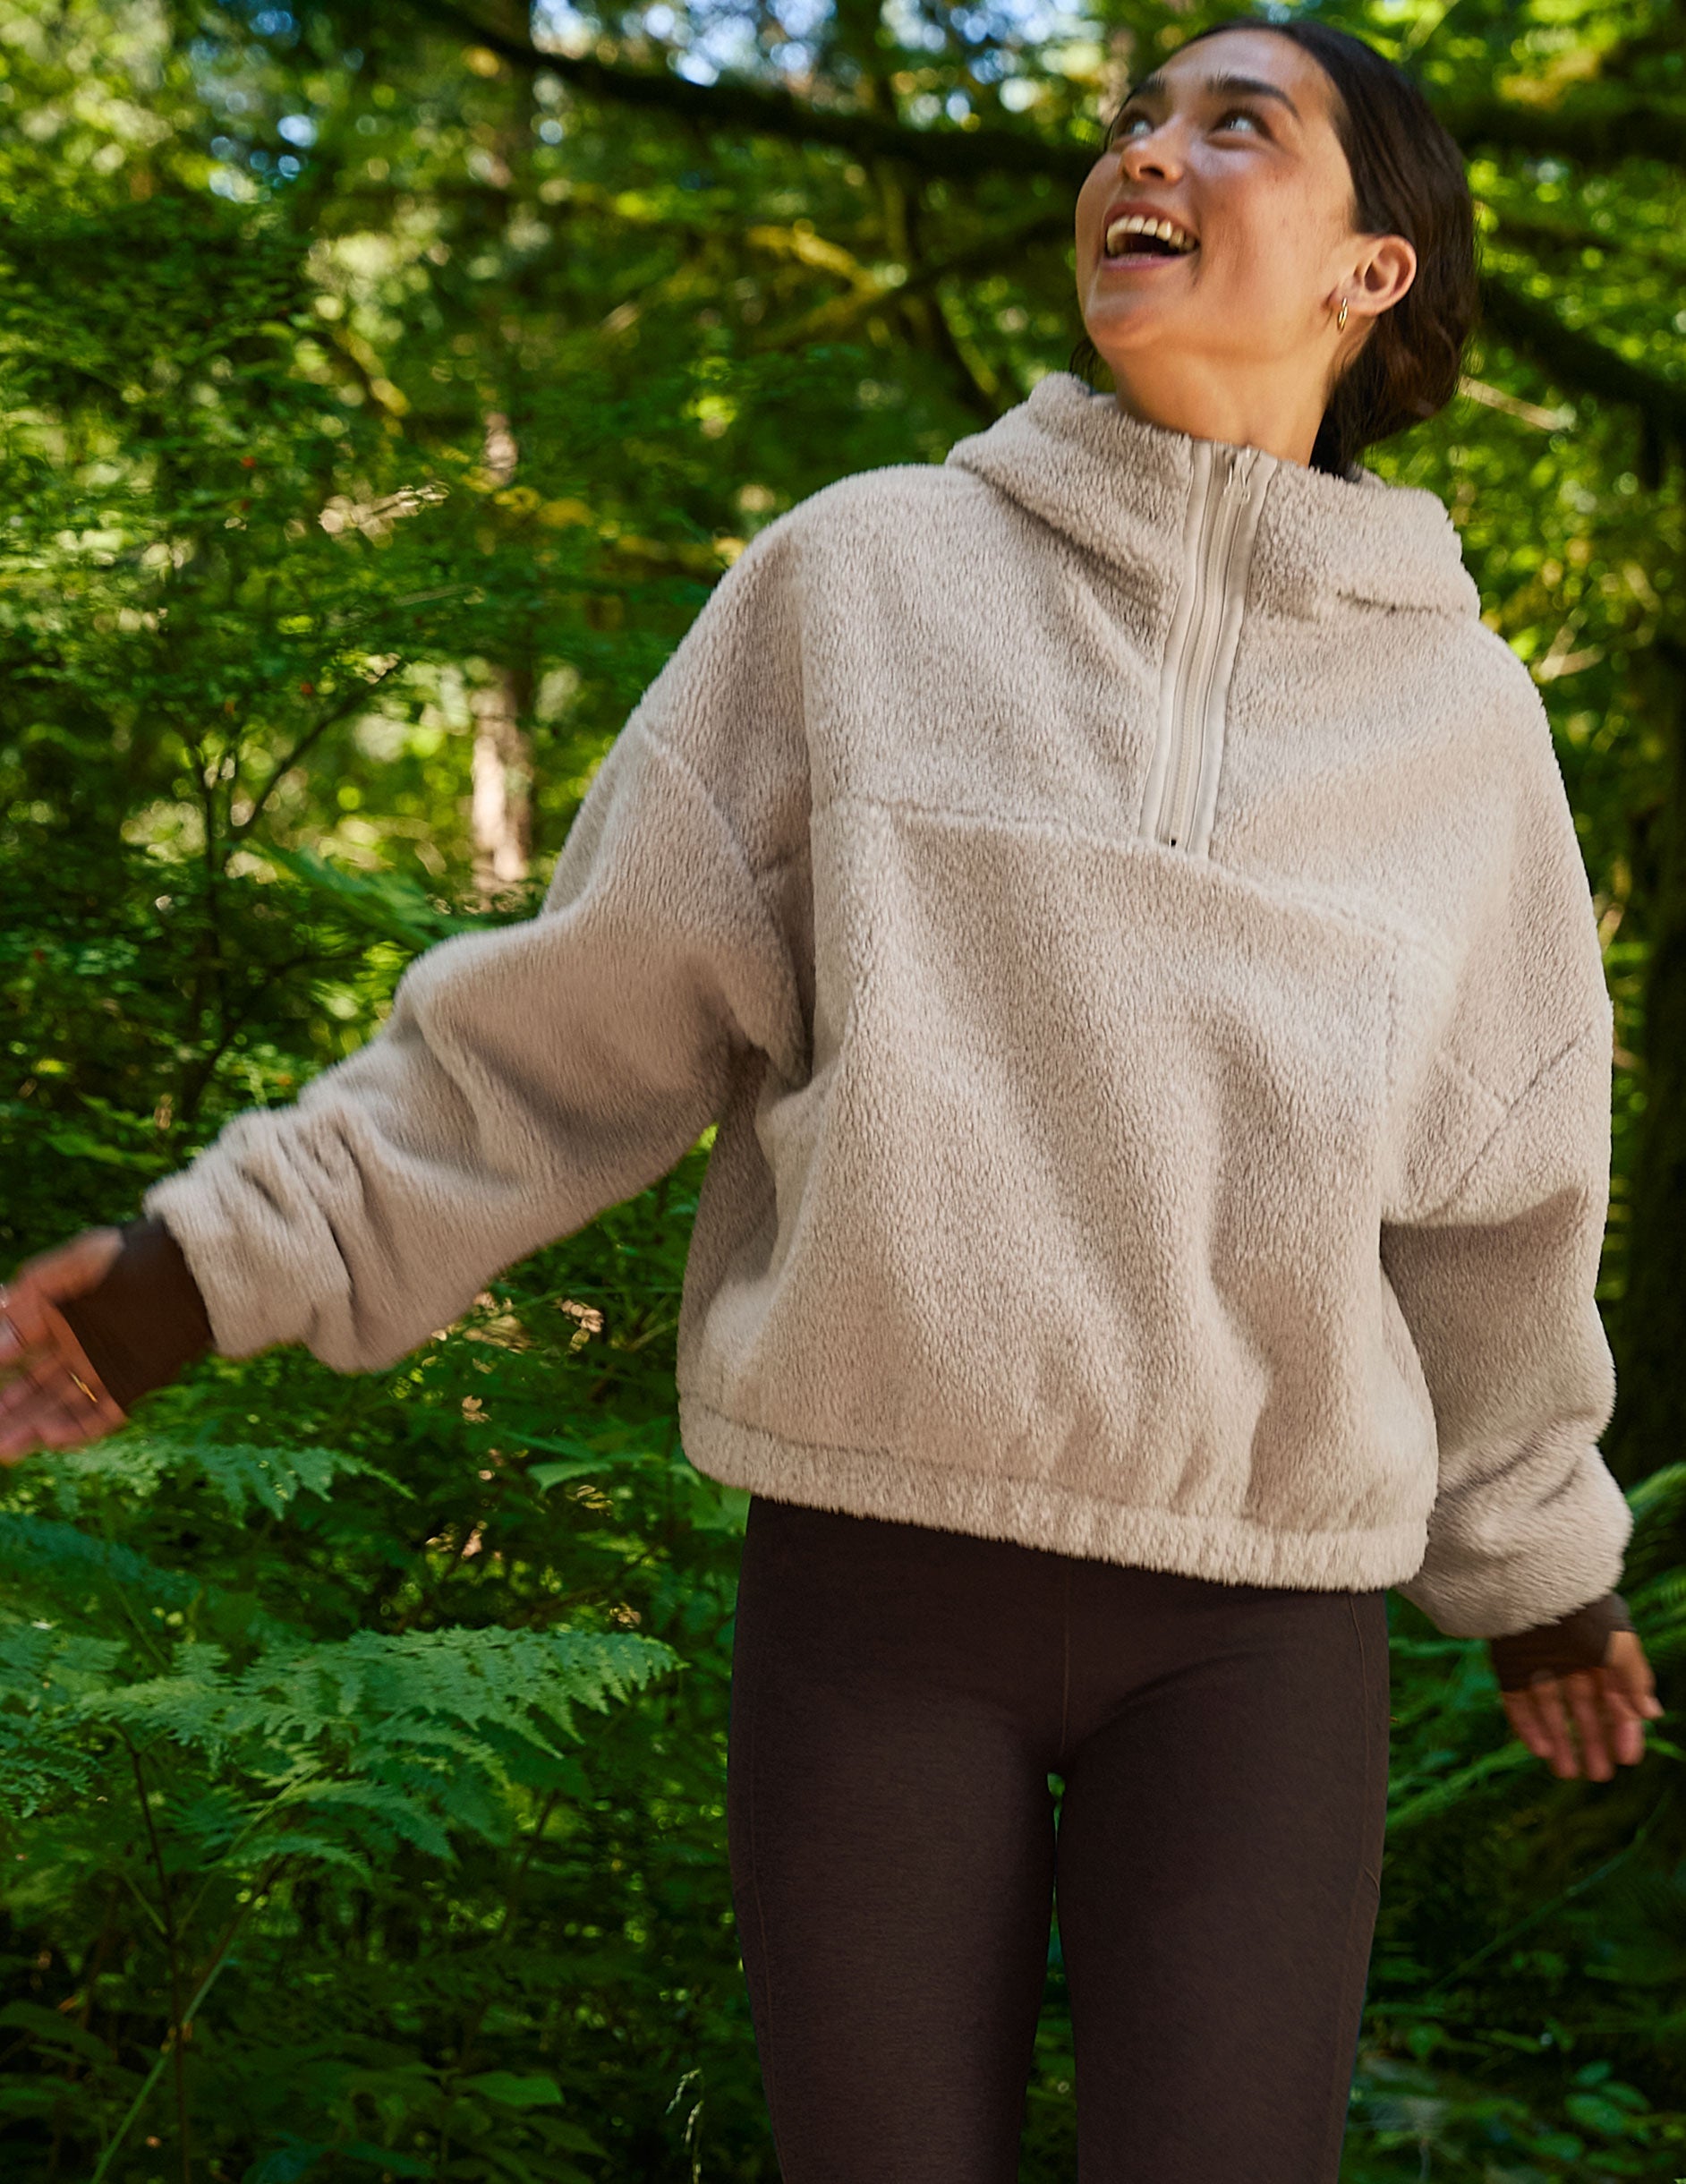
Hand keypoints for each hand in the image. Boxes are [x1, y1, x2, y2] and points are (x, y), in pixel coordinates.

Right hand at [0, 1228, 130, 1463]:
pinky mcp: (134, 1383)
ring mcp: (105, 1368)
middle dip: (9, 1413)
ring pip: (62, 1406)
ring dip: (33, 1428)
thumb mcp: (70, 1267)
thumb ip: (30, 1300)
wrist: (190, 1264)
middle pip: (35, 1389)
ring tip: (4, 1450)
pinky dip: (79, 1428)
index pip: (16, 1354)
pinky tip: (50, 1437)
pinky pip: (103, 1413)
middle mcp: (78, 1348)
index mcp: (59, 1319)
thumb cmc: (128, 1255)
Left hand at [1501, 1629, 1663, 1780]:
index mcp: (1600, 1651)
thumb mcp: (1619, 1646)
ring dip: (1559, 1741)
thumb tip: (1651, 1713)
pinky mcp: (1509, 1665)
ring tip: (1568, 1773)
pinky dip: (1528, 1726)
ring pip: (1550, 1710)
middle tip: (1599, 1775)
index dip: (1622, 1728)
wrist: (1532, 1588)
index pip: (1615, 1698)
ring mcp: (1537, 1662)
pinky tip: (1541, 1750)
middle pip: (1583, 1708)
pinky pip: (1518, 1702)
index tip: (1627, 1757)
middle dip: (1591, 1741)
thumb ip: (1635, 1679)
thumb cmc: (1583, 1614)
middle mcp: (1569, 1658)